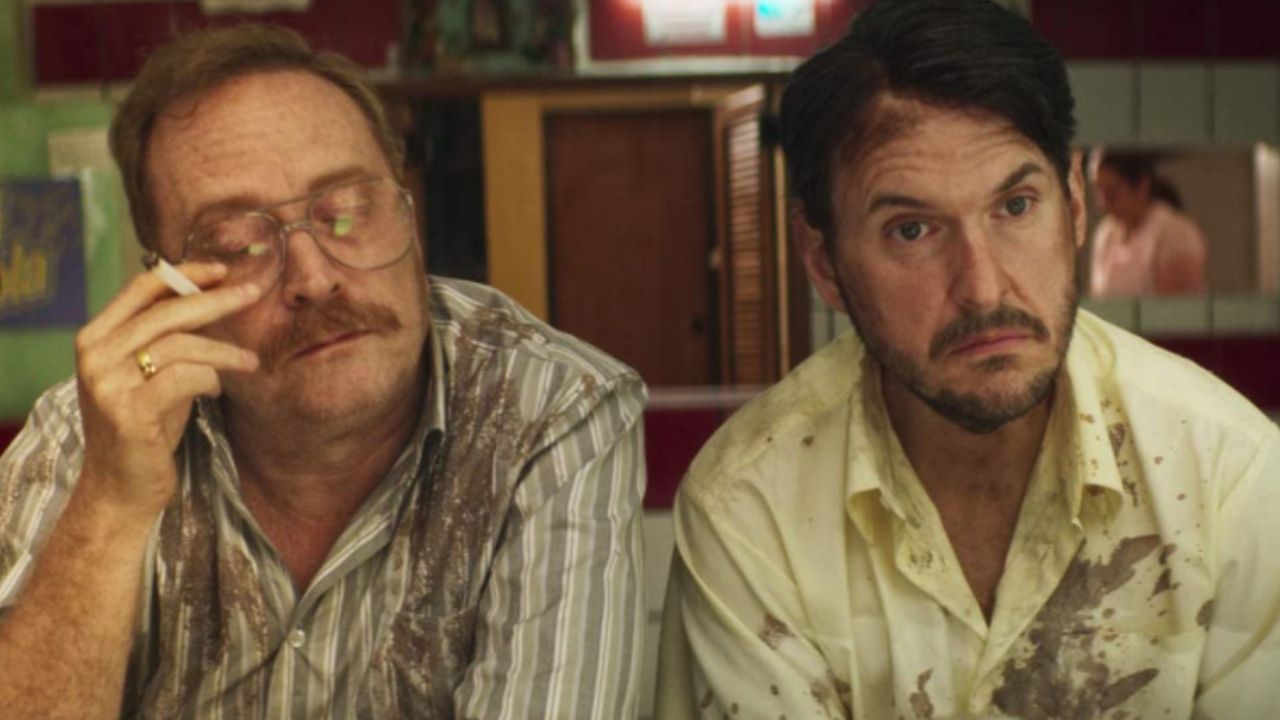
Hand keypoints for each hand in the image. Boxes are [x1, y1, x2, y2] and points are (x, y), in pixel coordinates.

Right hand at [73, 263, 260, 526]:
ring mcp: (108, 383)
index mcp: (95, 338)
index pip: (142, 288)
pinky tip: (218, 390)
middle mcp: (95, 355)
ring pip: (181, 344)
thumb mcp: (150, 374)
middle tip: (254, 294)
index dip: (185, 274)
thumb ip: (167, 340)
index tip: (223, 270)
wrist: (120, 488)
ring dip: (224, 350)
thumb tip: (213, 298)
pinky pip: (186, 377)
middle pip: (167, 312)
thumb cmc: (144, 428)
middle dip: (216, 300)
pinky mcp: (129, 411)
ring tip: (250, 361)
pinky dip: (210, 378)